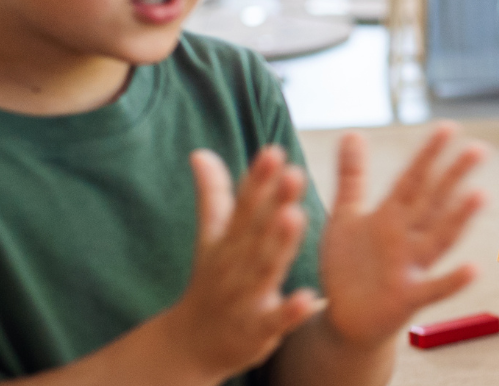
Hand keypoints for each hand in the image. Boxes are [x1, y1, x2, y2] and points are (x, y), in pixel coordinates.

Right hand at [162, 146, 319, 379]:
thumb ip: (213, 196)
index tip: (273, 151)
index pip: (243, 205)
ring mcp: (244, 298)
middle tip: (294, 174)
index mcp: (228, 241)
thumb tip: (200, 152)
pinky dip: (290, 311)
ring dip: (279, 245)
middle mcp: (233, 266)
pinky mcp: (257, 330)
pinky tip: (309, 298)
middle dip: (273, 203)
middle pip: (255, 231)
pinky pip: (275, 319)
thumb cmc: (210, 283)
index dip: (257, 180)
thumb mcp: (210, 240)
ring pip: (264, 269)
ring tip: (295, 216)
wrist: (190, 346)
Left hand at [319, 123, 486, 348]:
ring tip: (479, 195)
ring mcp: (410, 266)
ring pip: (439, 238)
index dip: (428, 155)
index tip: (448, 127)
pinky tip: (473, 269)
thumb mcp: (346, 216)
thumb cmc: (350, 265)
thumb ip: (353, 176)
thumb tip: (352, 132)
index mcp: (391, 216)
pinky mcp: (408, 298)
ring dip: (458, 219)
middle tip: (479, 149)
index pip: (413, 180)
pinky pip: (433, 288)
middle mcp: (407, 237)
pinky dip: (452, 280)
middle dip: (453, 176)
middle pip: (433, 202)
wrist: (344, 317)